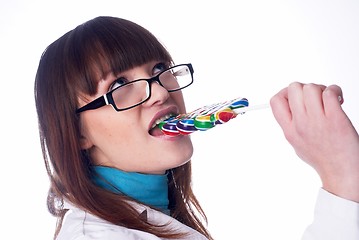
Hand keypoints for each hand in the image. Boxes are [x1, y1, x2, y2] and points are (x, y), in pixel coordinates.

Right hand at [270, 82, 358, 201]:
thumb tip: (291, 105)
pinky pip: (329, 93)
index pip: (276, 101)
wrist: (343, 172)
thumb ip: (291, 125)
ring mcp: (317, 121)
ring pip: (311, 87)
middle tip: (314, 97)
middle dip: (304, 87)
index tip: (295, 96)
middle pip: (293, 88)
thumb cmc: (323, 158)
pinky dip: (334, 91)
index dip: (284, 93)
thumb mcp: (297, 143)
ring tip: (328, 98)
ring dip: (321, 89)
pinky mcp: (335, 118)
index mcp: (289, 130)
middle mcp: (301, 124)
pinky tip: (338, 100)